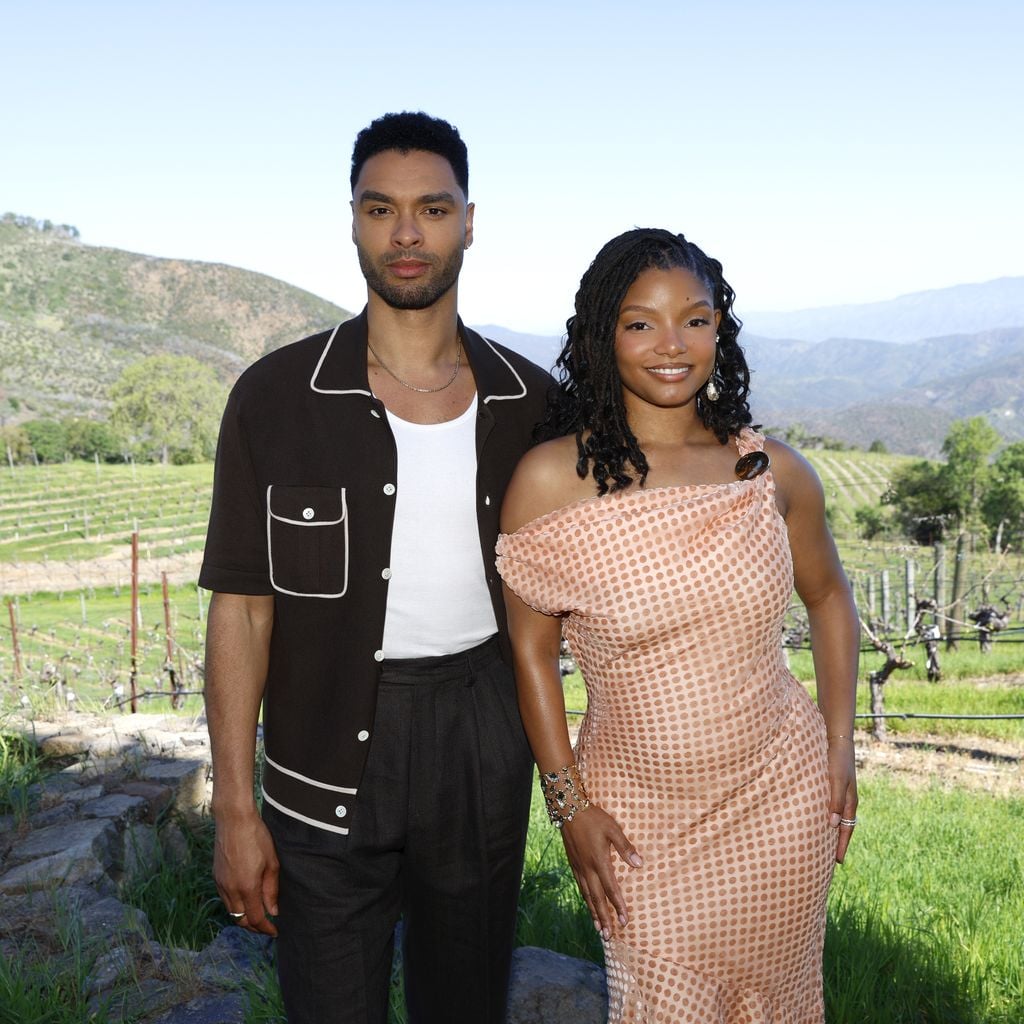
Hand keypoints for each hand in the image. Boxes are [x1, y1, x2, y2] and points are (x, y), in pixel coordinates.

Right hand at [213, 810, 279, 935]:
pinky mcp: (216, 877)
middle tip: (267, 927)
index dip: (265, 928)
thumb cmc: (257, 837)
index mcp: (247, 887)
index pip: (255, 919)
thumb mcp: (271, 862)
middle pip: (241, 920)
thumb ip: (271, 889)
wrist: (233, 820)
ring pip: (231, 911)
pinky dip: (236, 905)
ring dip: (244, 917)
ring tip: (258, 915)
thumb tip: (273, 911)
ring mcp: (221, 884)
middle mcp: (230, 889)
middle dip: (254, 927)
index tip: (275, 931)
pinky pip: (225, 899)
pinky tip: (246, 899)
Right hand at [560, 804, 641, 938]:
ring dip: (594, 913)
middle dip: (604, 918)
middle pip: (597, 899)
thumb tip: (639, 863)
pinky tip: (589, 905)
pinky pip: (581, 887)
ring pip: (587, 896)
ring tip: (599, 929)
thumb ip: (625, 847)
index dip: (618, 906)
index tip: (625, 921)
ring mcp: (579, 867)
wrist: (568, 809)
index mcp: (599, 861)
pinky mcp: (573, 864)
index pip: (611, 889)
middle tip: (609, 936)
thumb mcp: (613, 828)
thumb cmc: (593, 818)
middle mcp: (588, 868)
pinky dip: (586, 900)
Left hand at [827, 739, 857, 863]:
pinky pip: (829, 806)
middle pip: (842, 825)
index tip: (837, 861)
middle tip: (828, 858)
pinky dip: (825, 816)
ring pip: (835, 817)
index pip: (846, 829)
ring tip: (820, 842)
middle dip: (837, 841)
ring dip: (830, 830)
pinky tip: (814, 818)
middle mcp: (845, 799)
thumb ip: (835, 800)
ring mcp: (839, 792)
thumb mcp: (836, 779)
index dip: (841, 845)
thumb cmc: (836, 759)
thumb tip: (832, 824)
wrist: (835, 737)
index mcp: (849, 801)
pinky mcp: (830, 785)